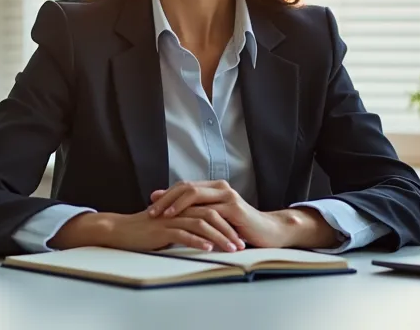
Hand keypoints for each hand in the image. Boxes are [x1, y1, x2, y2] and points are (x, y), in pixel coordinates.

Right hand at [48, 210, 241, 252]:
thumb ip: (185, 226)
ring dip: (219, 237)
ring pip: (202, 224)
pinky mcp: (162, 229)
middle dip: (229, 230)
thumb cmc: (144, 231)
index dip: (228, 223)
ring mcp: (171, 218)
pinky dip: (198, 241)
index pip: (211, 210)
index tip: (240, 237)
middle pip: (211, 215)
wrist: (121, 230)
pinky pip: (184, 233)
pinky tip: (209, 249)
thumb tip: (203, 235)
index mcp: (182, 207)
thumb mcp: (169, 226)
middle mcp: (179, 210)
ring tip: (232, 249)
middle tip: (241, 245)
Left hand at [149, 181, 338, 248]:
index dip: (167, 193)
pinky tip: (183, 224)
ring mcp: (227, 196)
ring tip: (161, 216)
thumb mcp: (216, 218)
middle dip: (166, 199)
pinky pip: (208, 210)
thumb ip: (199, 212)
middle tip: (151, 210)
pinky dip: (193, 217)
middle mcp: (220, 187)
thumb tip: (171, 210)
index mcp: (214, 187)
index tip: (150, 202)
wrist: (269, 232)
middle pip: (186, 187)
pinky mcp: (234, 209)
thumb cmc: (240, 227)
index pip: (184, 185)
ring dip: (175, 206)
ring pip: (194, 195)